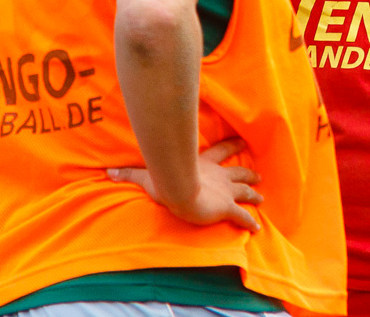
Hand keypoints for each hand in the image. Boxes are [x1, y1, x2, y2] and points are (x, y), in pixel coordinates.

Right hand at [107, 137, 262, 230]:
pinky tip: (257, 228)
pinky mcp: (227, 208)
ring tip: (262, 197)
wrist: (180, 192)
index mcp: (205, 164)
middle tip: (258, 175)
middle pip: (238, 171)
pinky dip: (251, 222)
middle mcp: (219, 176)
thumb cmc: (166, 180)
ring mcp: (225, 192)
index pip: (221, 151)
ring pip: (245, 191)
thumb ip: (130, 174)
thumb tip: (108, 173)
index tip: (242, 142)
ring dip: (254, 194)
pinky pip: (243, 216)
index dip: (232, 146)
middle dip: (248, 173)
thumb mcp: (147, 176)